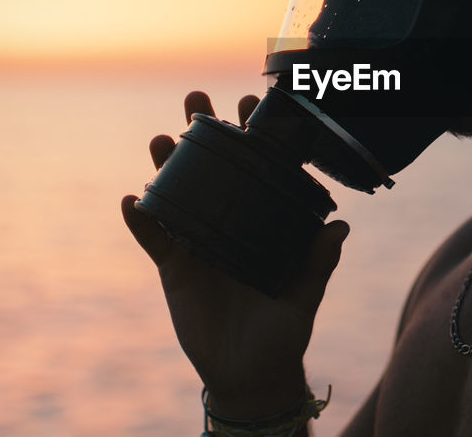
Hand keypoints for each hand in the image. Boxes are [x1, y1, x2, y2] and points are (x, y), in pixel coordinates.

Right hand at [122, 91, 349, 416]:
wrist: (249, 372)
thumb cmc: (283, 330)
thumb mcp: (305, 295)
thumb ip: (319, 262)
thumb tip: (341, 227)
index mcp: (264, 219)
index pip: (259, 166)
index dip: (254, 133)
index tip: (251, 100)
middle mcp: (230, 220)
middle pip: (213, 167)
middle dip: (202, 130)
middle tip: (195, 99)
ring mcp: (198, 240)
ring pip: (178, 192)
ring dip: (166, 165)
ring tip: (159, 138)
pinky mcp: (173, 266)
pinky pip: (153, 237)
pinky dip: (140, 219)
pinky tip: (130, 200)